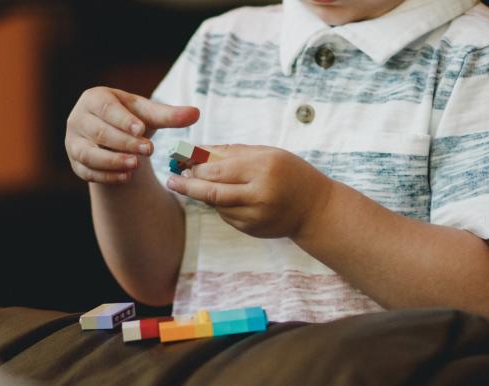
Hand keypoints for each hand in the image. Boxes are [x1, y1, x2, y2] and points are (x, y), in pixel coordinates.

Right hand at [65, 86, 198, 183]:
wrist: (115, 138)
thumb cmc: (132, 120)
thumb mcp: (150, 115)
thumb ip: (170, 115)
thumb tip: (196, 113)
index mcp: (94, 99)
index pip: (106, 108)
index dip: (123, 119)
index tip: (141, 129)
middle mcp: (78, 119)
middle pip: (99, 132)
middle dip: (124, 142)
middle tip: (148, 150)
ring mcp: (73, 142)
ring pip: (88, 153)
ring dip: (112, 161)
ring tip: (135, 165)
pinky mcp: (75, 163)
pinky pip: (87, 171)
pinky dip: (106, 176)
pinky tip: (126, 177)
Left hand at [166, 145, 334, 238]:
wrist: (315, 209)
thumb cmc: (290, 173)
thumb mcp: (267, 154)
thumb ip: (232, 151)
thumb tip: (197, 150)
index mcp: (264, 168)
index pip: (218, 169)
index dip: (195, 166)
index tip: (180, 160)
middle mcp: (259, 194)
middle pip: (211, 191)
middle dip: (188, 184)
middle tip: (173, 179)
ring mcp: (255, 215)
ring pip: (216, 205)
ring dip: (202, 194)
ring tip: (191, 183)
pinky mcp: (252, 229)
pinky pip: (226, 215)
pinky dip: (219, 205)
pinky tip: (222, 196)